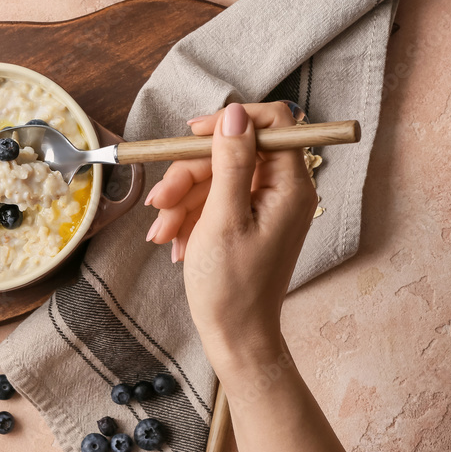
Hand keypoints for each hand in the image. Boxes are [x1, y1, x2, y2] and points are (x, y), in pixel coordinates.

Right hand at [144, 102, 318, 369]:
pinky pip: (212, 200)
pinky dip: (187, 215)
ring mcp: (263, 205)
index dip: (230, 122)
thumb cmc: (231, 287)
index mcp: (290, 186)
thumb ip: (231, 163)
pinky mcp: (245, 220)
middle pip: (231, 152)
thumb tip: (235, 114)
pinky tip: (172, 240)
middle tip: (159, 202)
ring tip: (160, 233)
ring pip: (214, 176)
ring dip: (180, 200)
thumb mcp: (223, 218)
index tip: (193, 135)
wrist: (235, 338)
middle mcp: (282, 190)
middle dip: (189, 174)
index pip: (273, 122)